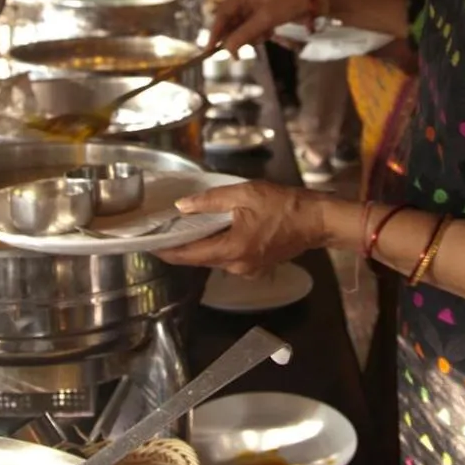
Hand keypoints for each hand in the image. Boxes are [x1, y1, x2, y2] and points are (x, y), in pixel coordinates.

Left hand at [153, 182, 326, 275]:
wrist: (315, 220)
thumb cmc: (282, 204)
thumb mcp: (243, 194)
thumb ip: (210, 201)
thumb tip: (181, 207)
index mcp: (231, 250)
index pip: (188, 256)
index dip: (166, 250)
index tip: (149, 244)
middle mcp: (236, 266)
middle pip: (199, 259)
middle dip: (181, 246)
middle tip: (164, 230)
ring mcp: (247, 269)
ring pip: (214, 258)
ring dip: (200, 245)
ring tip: (185, 228)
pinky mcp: (256, 266)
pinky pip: (228, 257)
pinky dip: (217, 246)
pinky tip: (212, 231)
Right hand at [207, 0, 311, 54]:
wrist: (311, 1)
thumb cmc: (288, 4)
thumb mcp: (266, 20)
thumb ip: (245, 34)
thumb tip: (227, 49)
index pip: (221, 15)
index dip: (215, 33)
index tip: (209, 50)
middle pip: (230, 23)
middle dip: (237, 37)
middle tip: (240, 52)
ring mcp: (252, 6)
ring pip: (241, 28)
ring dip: (250, 36)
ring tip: (265, 34)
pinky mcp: (260, 14)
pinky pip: (251, 28)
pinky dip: (258, 34)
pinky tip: (270, 32)